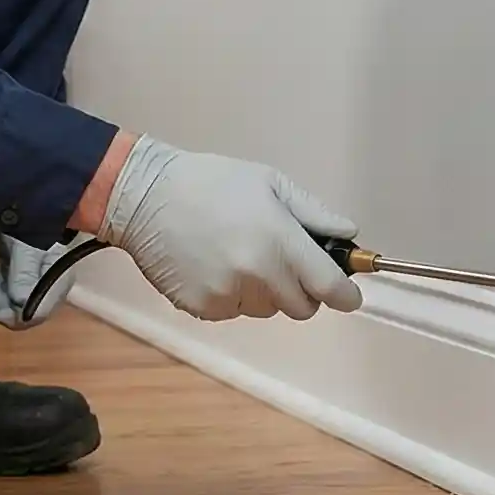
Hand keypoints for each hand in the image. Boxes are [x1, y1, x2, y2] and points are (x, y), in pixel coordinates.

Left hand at [0, 234, 78, 329]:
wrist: (23, 206)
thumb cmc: (30, 225)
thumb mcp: (26, 248)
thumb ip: (23, 276)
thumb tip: (19, 304)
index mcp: (57, 284)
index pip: (37, 314)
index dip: (13, 315)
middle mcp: (48, 292)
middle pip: (21, 314)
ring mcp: (33, 288)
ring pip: (9, 307)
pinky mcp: (20, 284)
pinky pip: (4, 297)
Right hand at [93, 137, 362, 320]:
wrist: (145, 197)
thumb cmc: (211, 182)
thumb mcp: (269, 183)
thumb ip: (314, 214)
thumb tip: (349, 236)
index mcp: (279, 242)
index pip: (329, 287)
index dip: (345, 294)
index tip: (349, 295)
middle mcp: (257, 276)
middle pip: (302, 308)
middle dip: (302, 290)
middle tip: (283, 262)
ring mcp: (228, 296)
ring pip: (267, 310)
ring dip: (265, 292)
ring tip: (240, 256)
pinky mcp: (203, 309)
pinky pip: (235, 312)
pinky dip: (234, 296)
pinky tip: (215, 266)